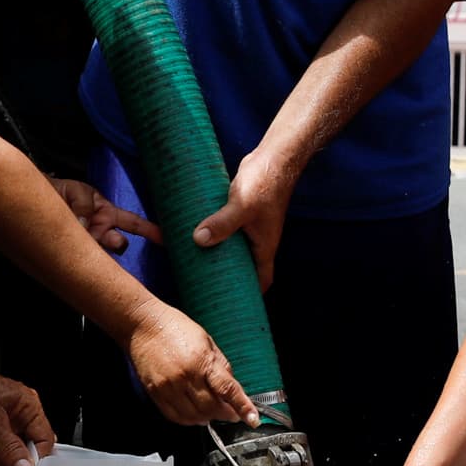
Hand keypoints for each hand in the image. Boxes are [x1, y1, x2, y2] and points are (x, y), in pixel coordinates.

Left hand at [51, 177, 157, 254]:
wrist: (33, 200)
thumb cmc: (60, 192)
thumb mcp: (77, 190)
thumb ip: (84, 203)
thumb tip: (86, 225)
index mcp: (107, 214)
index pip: (133, 223)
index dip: (150, 231)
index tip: (165, 240)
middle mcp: (101, 232)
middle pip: (119, 245)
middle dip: (116, 243)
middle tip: (108, 239)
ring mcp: (88, 244)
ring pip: (102, 254)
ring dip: (95, 248)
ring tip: (81, 238)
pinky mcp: (73, 252)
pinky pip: (81, 258)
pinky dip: (78, 255)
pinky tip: (68, 251)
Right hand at [128, 305, 256, 427]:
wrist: (144, 325)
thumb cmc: (176, 329)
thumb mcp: (207, 342)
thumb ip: (221, 367)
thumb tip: (231, 389)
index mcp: (202, 360)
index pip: (227, 389)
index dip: (242, 407)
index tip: (252, 419)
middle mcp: (185, 376)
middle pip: (211, 408)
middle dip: (225, 414)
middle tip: (231, 413)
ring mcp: (168, 386)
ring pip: (193, 416)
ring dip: (207, 418)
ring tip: (212, 412)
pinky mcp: (155, 393)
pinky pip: (175, 416)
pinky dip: (189, 420)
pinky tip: (195, 414)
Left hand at [192, 153, 294, 289]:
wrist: (274, 157)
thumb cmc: (266, 184)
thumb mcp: (242, 206)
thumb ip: (222, 223)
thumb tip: (198, 240)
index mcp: (264, 247)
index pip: (262, 281)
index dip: (251, 297)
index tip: (233, 307)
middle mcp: (257, 241)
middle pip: (243, 269)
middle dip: (225, 279)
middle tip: (203, 288)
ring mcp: (249, 228)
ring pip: (231, 250)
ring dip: (215, 255)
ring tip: (191, 265)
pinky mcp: (239, 214)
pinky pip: (224, 231)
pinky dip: (211, 235)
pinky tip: (192, 235)